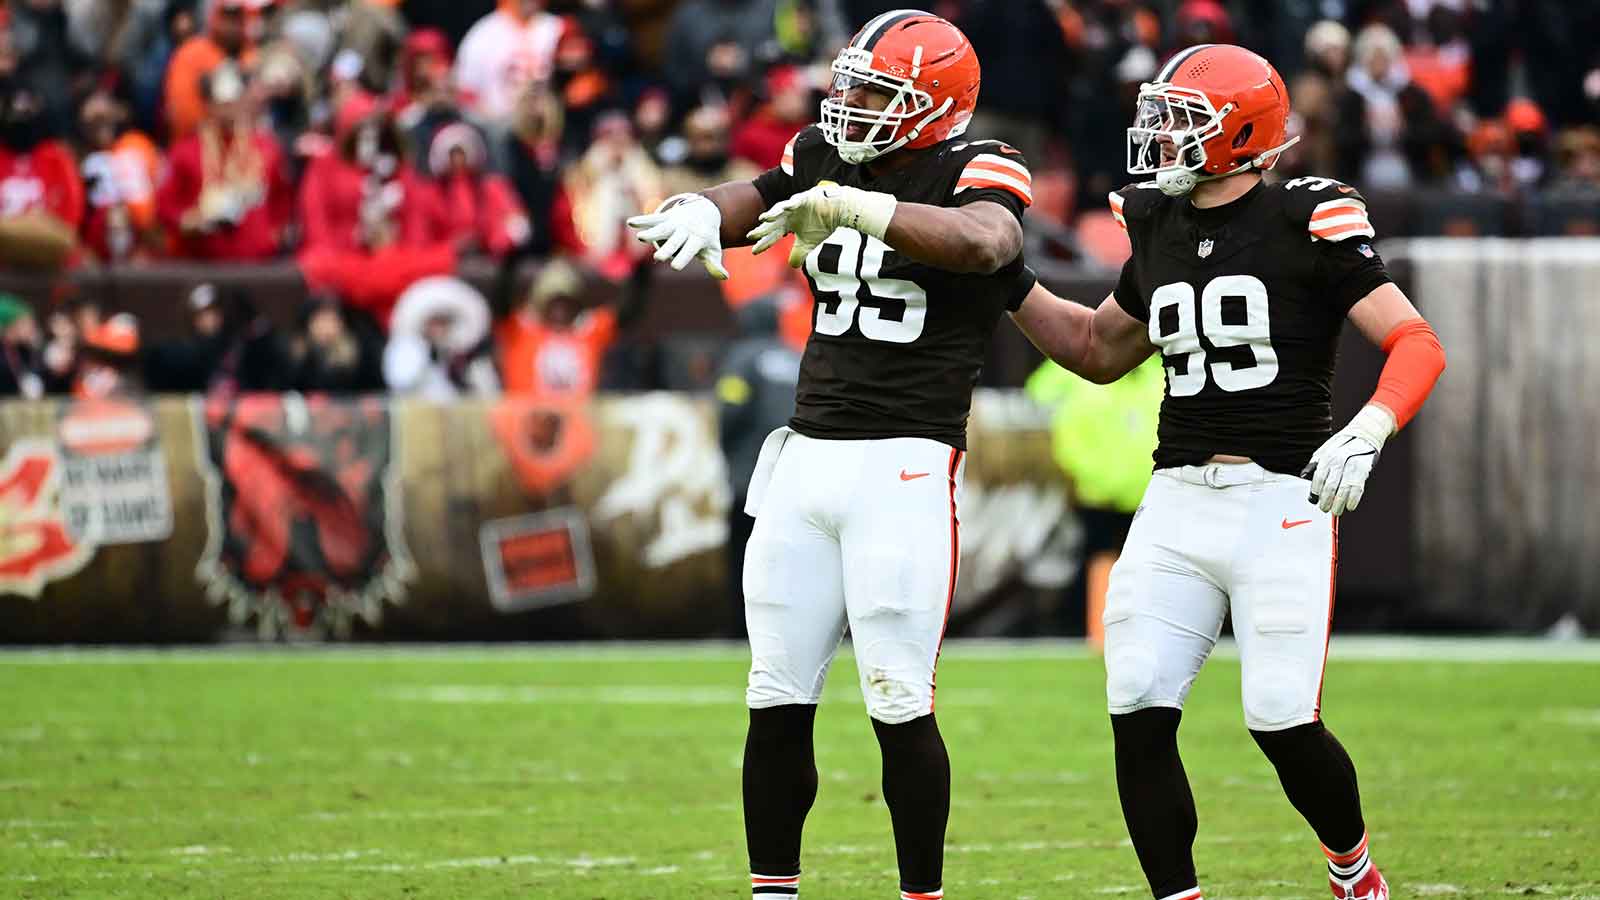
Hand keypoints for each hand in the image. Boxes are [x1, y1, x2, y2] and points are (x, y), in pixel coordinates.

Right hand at [626, 193, 728, 279]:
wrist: (705, 210)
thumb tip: (725, 276)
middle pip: (675, 241)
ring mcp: (675, 223)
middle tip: (659, 257)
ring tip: (640, 237)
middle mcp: (685, 230)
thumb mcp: (713, 249)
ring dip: (651, 233)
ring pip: (662, 229)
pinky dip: (642, 220)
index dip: (683, 258)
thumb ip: (715, 264)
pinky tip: (630, 222)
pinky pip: (653, 219)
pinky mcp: (665, 217)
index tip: (675, 267)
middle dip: (667, 248)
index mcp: (698, 239)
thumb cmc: (707, 236)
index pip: (690, 250)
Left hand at [747, 183, 897, 267]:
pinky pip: (796, 201)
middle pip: (772, 223)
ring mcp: (795, 205)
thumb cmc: (823, 225)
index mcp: (787, 224)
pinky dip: (790, 204)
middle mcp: (788, 214)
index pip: (773, 235)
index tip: (754, 252)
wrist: (839, 211)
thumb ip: (799, 254)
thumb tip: (792, 266)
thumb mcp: (809, 244)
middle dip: (762, 229)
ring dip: (772, 214)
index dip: (764, 242)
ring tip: (763, 219)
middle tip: (750, 235)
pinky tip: (784, 208)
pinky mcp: (805, 198)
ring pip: (780, 210)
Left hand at [1300, 404, 1394, 515]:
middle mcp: (1339, 461)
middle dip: (1326, 501)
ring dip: (1339, 504)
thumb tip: (1303, 476)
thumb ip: (1314, 464)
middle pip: (1330, 487)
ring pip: (1343, 491)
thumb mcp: (1324, 450)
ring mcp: (1352, 466)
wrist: (1364, 435)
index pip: (1318, 478)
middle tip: (1324, 508)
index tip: (1314, 500)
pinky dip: (1353, 500)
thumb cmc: (1342, 445)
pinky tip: (1350, 506)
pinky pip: (1358, 489)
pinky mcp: (1364, 470)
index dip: (1315, 492)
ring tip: (1336, 511)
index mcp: (1327, 457)